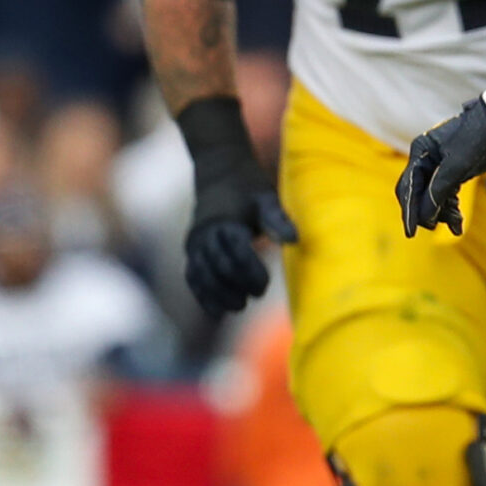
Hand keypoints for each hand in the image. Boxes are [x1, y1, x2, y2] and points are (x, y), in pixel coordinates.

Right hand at [185, 173, 297, 316]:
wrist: (219, 173)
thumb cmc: (249, 188)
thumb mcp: (266, 198)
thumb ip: (277, 218)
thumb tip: (294, 239)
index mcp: (225, 221)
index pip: (237, 253)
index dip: (250, 272)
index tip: (264, 286)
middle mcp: (205, 234)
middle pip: (218, 267)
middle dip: (236, 285)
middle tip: (256, 296)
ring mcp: (194, 244)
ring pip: (201, 276)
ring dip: (218, 295)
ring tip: (238, 307)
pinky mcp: (191, 251)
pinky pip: (192, 277)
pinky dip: (202, 295)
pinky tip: (217, 313)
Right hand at [397, 98, 485, 237]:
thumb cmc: (477, 138)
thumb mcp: (457, 166)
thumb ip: (438, 190)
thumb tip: (425, 216)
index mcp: (420, 152)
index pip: (408, 187)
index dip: (409, 211)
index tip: (411, 233)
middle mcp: (425, 158)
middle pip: (417, 194)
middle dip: (427, 212)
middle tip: (437, 226)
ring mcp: (437, 165)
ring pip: (432, 197)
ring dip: (442, 212)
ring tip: (457, 223)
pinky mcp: (451, 171)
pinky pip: (445, 194)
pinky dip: (450, 207)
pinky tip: (459, 221)